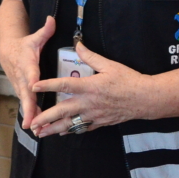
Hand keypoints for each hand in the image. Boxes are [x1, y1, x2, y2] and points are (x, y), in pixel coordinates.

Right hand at [0, 15, 55, 130]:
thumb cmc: (25, 45)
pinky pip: (26, 103)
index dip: (32, 78)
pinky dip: (30, 114)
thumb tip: (52, 19)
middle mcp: (22, 76)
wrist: (7, 51)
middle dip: (28, 106)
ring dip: (29, 114)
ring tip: (35, 129)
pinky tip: (36, 126)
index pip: (30, 71)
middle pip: (25, 92)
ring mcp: (20, 85)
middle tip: (31, 120)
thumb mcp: (34, 37)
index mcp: (27, 62)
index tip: (33, 86)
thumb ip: (45, 30)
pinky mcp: (21, 91)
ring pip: (25, 101)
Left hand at [28, 41, 152, 136]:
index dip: (47, 85)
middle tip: (31, 123)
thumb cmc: (129, 81)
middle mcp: (89, 103)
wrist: (146, 99)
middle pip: (63, 111)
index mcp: (90, 87)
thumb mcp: (110, 65)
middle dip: (46, 118)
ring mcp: (94, 115)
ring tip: (40, 133)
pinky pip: (82, 128)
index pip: (64, 85)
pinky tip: (61, 132)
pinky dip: (71, 131)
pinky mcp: (100, 122)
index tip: (33, 87)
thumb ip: (90, 56)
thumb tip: (78, 45)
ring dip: (54, 129)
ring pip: (71, 124)